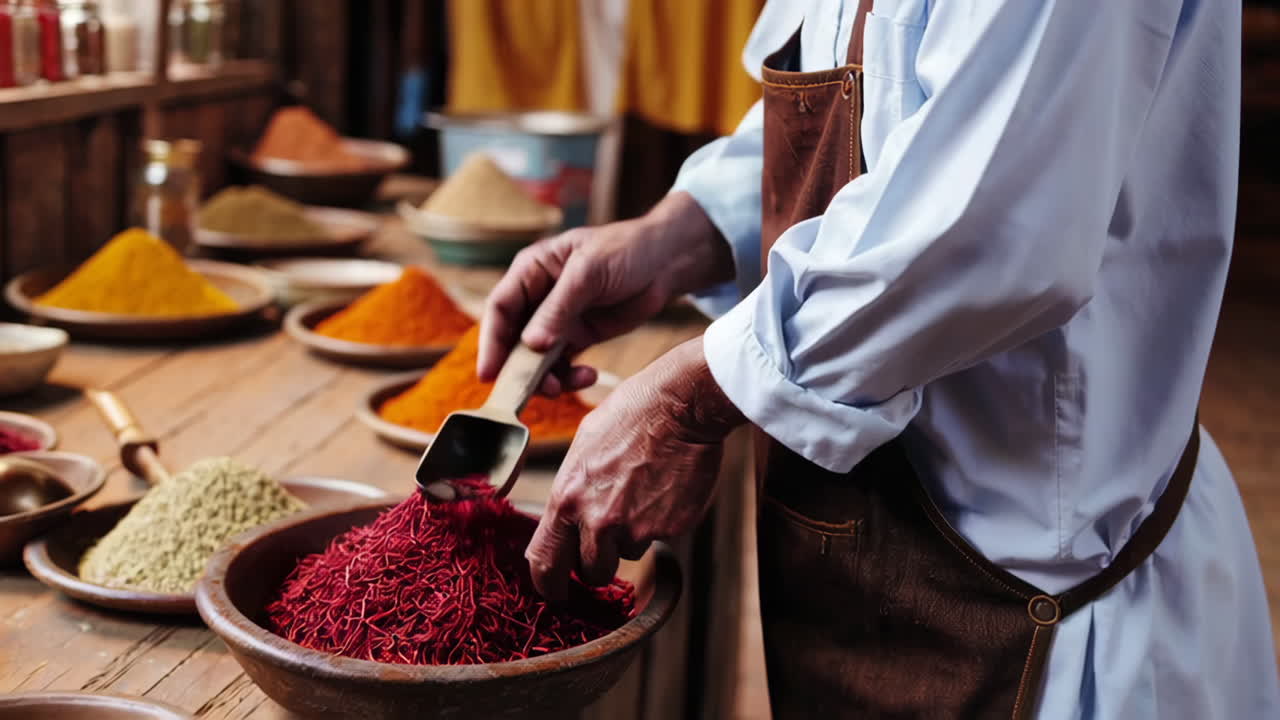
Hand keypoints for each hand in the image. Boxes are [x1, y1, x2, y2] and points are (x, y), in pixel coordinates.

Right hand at [478, 192, 732, 394]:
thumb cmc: (624, 250)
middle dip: (519, 368)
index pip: (500, 308)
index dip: (491, 342)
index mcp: (531, 271)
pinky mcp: (578, 337)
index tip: (489, 373)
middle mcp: (538, 297)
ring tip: (564, 386)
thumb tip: (530, 344)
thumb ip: (558, 308)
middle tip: (530, 391)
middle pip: (513, 339)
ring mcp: (558, 320)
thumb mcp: (589, 273)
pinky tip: (588, 376)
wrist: (665, 262)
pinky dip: (570, 377)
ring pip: (537, 358)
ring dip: (545, 377)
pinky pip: (562, 365)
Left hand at [525, 336, 745, 601]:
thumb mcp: (582, 449)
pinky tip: (665, 488)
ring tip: (643, 492)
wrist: (679, 405)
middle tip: (609, 540)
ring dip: (633, 534)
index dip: (548, 584)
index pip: (545, 561)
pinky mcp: (670, 529)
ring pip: (628, 552)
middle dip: (598, 563)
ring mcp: (637, 528)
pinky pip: (660, 537)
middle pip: (591, 572)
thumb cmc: (629, 416)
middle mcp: (598, 520)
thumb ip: (571, 492)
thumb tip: (565, 520)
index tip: (555, 591)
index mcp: (567, 499)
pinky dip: (662, 520)